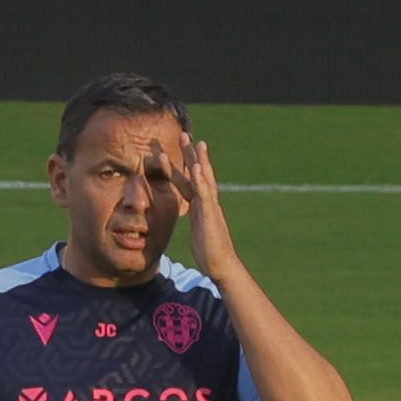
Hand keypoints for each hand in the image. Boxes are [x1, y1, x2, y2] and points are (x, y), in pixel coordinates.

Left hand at [152, 133, 239, 283]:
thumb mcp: (198, 230)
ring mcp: (211, 208)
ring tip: (196, 143)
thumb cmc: (208, 251)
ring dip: (199, 161)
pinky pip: (205, 195)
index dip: (184, 166)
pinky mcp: (211, 216)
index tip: (179, 149)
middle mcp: (207, 203)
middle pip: (198, 174)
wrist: (221, 266)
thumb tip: (192, 214)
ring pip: (204, 180)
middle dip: (191, 155)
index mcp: (201, 206)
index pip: (190, 181)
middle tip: (184, 134)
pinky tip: (198, 167)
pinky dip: (201, 180)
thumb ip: (197, 218)